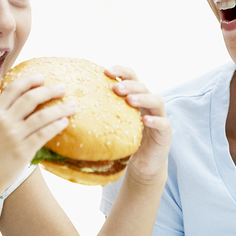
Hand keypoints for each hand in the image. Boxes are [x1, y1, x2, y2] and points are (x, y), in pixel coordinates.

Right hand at [0, 74, 74, 200]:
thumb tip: (16, 109)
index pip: (13, 89)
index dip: (29, 81)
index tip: (41, 77)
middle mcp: (3, 122)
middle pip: (31, 98)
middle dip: (49, 91)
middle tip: (63, 88)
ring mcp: (13, 136)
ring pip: (42, 116)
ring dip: (60, 109)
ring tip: (72, 106)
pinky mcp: (22, 151)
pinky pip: (44, 134)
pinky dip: (56, 126)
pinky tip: (64, 123)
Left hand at [105, 65, 171, 183]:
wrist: (144, 165)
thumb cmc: (125, 142)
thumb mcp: (112, 125)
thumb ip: (99, 114)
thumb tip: (69, 107)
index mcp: (136, 97)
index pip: (131, 77)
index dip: (120, 71)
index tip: (105, 71)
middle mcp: (149, 104)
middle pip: (142, 86)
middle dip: (129, 85)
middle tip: (115, 88)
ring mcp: (159, 116)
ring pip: (156, 101)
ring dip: (142, 98)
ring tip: (129, 100)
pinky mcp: (166, 132)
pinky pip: (163, 123)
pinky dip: (155, 120)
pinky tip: (145, 120)